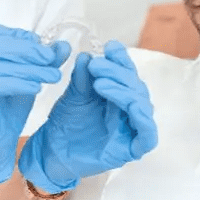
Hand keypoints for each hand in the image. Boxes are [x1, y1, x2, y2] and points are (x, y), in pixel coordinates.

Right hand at [0, 21, 70, 184]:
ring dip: (28, 69)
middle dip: (26, 50)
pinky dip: (16, 84)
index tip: (42, 45)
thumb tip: (63, 45)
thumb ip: (43, 59)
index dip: (17, 35)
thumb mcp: (28, 76)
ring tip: (52, 75)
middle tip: (50, 58)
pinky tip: (36, 87)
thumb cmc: (6, 106)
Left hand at [18, 41, 157, 193]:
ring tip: (100, 83)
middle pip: (136, 87)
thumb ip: (83, 77)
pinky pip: (148, 136)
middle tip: (95, 66)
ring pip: (142, 106)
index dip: (122, 60)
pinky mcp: (131, 149)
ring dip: (124, 91)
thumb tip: (86, 56)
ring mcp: (132, 130)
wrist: (52, 152)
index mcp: (119, 94)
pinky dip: (144, 119)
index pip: (128, 73)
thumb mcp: (74, 95)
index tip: (110, 47)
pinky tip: (132, 106)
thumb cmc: (66, 123)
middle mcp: (129, 110)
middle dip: (118, 73)